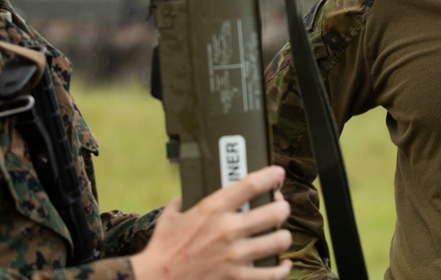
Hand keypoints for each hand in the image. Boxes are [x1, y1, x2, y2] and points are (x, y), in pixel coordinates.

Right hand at [131, 164, 292, 278]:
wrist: (156, 279)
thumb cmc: (162, 249)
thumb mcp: (170, 217)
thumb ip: (181, 204)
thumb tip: (182, 199)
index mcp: (212, 209)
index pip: (249, 185)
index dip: (269, 176)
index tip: (278, 172)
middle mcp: (228, 229)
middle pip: (274, 212)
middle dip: (282, 208)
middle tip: (280, 208)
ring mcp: (235, 256)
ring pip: (278, 241)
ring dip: (283, 237)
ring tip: (280, 235)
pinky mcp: (236, 278)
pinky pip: (271, 275)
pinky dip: (282, 269)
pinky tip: (282, 264)